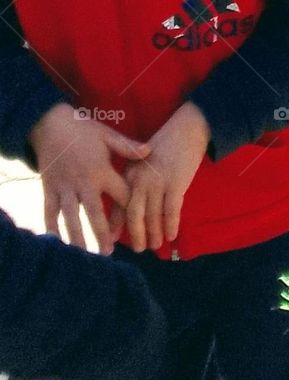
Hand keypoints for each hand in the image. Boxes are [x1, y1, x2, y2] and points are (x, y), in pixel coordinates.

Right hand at [29, 103, 150, 253]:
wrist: (51, 125)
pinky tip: (58, 244)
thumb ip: (128, 147)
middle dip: (102, 233)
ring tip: (85, 255)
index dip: (130, 208)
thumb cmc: (83, 130)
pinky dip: (52, 229)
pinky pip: (50, 213)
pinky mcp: (49, 190)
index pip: (120, 194)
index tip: (140, 225)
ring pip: (71, 218)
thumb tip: (149, 151)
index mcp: (101, 170)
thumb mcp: (107, 135)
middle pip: (94, 212)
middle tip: (110, 252)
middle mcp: (83, 182)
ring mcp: (64, 188)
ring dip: (78, 237)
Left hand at [120, 103, 209, 252]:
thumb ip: (133, 183)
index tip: (113, 242)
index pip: (119, 205)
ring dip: (155, 233)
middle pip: (134, 215)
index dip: (117, 226)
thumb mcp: (141, 162)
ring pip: (153, 216)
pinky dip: (171, 225)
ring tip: (156, 245)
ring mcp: (158, 182)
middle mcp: (140, 180)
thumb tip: (127, 209)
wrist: (187, 128)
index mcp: (129, 174)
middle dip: (136, 234)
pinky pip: (171, 211)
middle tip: (139, 249)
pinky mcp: (176, 183)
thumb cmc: (164, 146)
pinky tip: (172, 235)